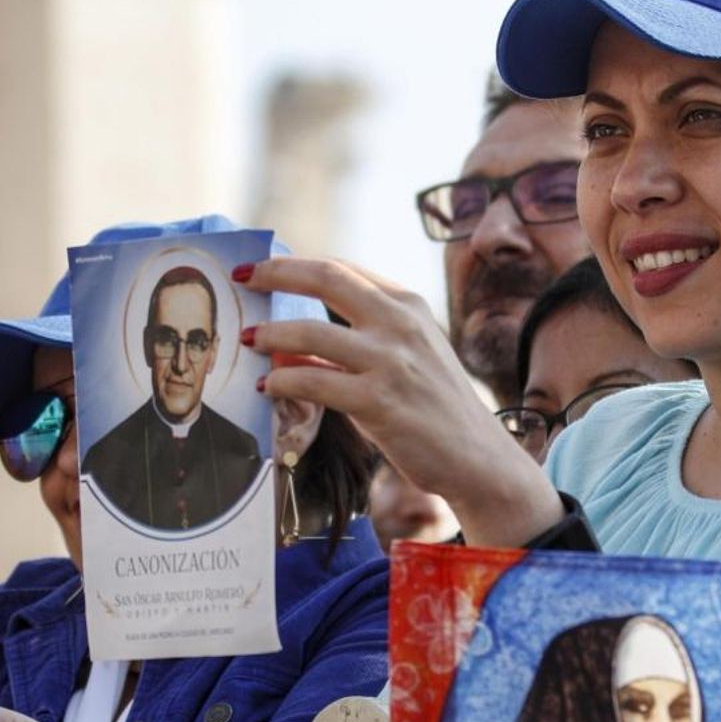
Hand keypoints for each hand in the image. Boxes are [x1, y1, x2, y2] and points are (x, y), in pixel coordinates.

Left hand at [238, 257, 562, 545]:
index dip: (295, 264)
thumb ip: (368, 334)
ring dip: (270, 334)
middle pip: (326, 278)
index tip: (261, 268)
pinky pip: (313, 381)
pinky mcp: (377, 402)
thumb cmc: (436, 408)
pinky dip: (283, 380)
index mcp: (409, 305)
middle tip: (242, 279)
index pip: (343, 269)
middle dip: (275, 273)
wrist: (478, 457)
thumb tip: (298, 335)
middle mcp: (401, 323)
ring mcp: (390, 361)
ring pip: (310, 332)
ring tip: (248, 340)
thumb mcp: (412, 353)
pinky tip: (270, 387)